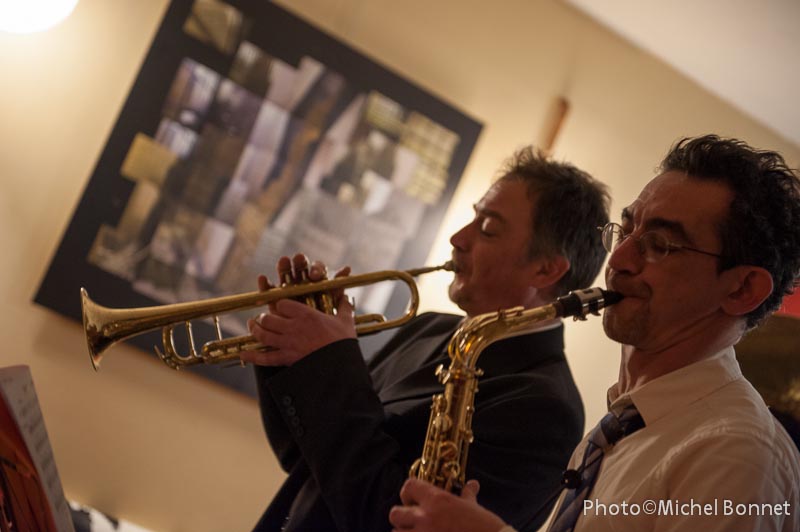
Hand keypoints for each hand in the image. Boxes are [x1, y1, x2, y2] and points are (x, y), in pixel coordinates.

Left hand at [239, 254, 354, 365]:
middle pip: (269, 318)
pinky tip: (244, 354)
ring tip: (253, 326)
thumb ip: (343, 306)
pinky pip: (265, 357)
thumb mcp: (345, 321)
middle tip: (264, 318)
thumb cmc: (344, 342)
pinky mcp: (287, 359)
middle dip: (264, 317)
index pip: (282, 304)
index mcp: (306, 315)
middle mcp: (293, 327)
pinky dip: (252, 356)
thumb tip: (345, 297)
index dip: (279, 304)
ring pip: (263, 334)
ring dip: (255, 330)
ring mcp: (288, 344)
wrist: (342, 365)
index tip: (280, 307)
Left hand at [389, 479, 506, 531]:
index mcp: (437, 500)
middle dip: (400, 518)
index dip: (408, 493)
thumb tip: (472, 484)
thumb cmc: (484, 527)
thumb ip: (467, 495)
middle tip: (412, 522)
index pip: (409, 486)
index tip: (413, 500)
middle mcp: (426, 517)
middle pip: (394, 513)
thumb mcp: (474, 508)